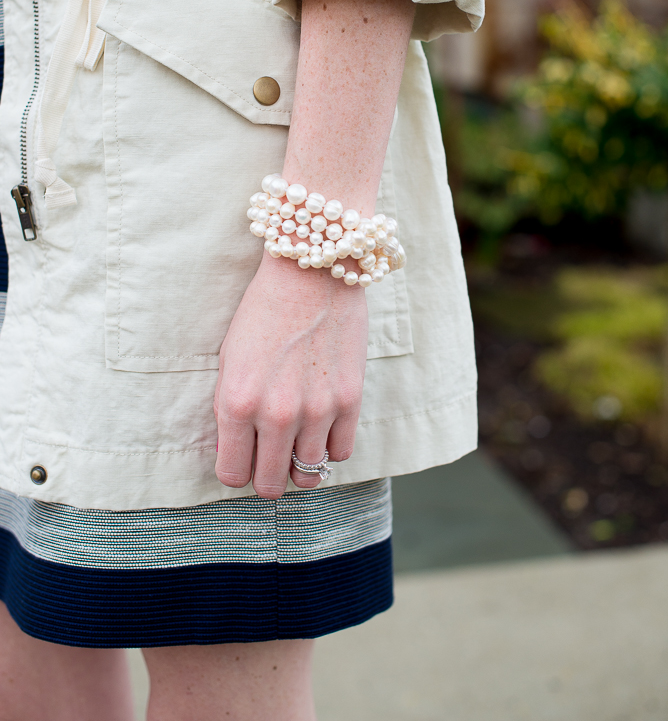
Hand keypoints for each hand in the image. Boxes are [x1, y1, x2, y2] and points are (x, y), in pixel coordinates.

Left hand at [214, 253, 367, 498]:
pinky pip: (341, 452)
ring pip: (310, 475)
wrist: (311, 271)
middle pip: (272, 484)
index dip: (236, 469)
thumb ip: (230, 409)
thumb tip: (234, 452)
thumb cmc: (263, 311)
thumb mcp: (229, 360)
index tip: (243, 457)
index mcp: (237, 404)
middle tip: (269, 457)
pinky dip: (330, 446)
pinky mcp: (350, 399)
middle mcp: (276, 414)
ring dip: (300, 463)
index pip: (232, 474)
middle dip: (267, 475)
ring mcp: (317, 410)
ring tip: (297, 440)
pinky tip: (322, 426)